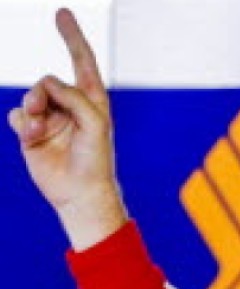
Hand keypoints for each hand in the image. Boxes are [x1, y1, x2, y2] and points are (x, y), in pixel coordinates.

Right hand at [7, 8, 126, 250]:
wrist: (79, 192)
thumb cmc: (96, 159)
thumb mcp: (94, 123)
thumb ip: (74, 96)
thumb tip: (47, 84)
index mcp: (92, 100)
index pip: (82, 61)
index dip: (72, 36)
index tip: (62, 12)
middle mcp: (70, 106)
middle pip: (48, 81)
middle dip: (44, 94)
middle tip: (45, 111)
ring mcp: (50, 118)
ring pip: (29, 97)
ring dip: (32, 110)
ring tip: (40, 128)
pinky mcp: (31, 132)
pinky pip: (17, 115)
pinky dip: (22, 123)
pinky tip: (32, 137)